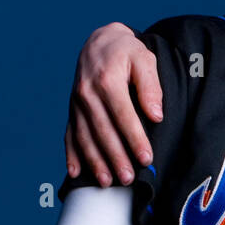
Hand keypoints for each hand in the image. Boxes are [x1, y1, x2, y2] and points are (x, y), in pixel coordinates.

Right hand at [64, 22, 162, 185]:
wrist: (99, 42)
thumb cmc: (126, 52)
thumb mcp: (144, 58)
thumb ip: (151, 86)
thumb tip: (155, 115)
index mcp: (107, 81)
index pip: (123, 115)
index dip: (134, 138)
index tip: (146, 158)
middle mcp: (87, 93)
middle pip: (103, 131)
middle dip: (116, 157)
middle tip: (128, 179)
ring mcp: (77, 103)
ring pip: (85, 137)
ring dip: (95, 162)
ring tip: (107, 182)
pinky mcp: (72, 109)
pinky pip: (69, 134)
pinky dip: (71, 155)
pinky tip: (75, 174)